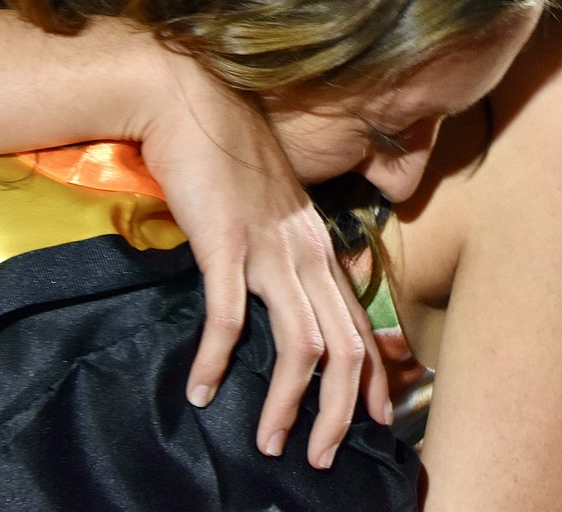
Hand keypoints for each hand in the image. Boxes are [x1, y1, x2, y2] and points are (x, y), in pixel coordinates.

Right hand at [134, 46, 392, 468]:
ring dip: (287, 405)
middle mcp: (306, 249)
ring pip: (301, 345)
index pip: (362, 324)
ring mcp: (269, 245)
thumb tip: (285, 289)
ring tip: (267, 442)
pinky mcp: (225, 242)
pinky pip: (229, 317)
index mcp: (319, 242)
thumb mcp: (271, 204)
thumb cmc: (225, 153)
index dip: (373, 380)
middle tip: (322, 459)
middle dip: (339, 414)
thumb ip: (286, 245)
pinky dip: (217, 361)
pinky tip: (199, 388)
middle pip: (345, 348)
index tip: (372, 424)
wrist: (188, 101)